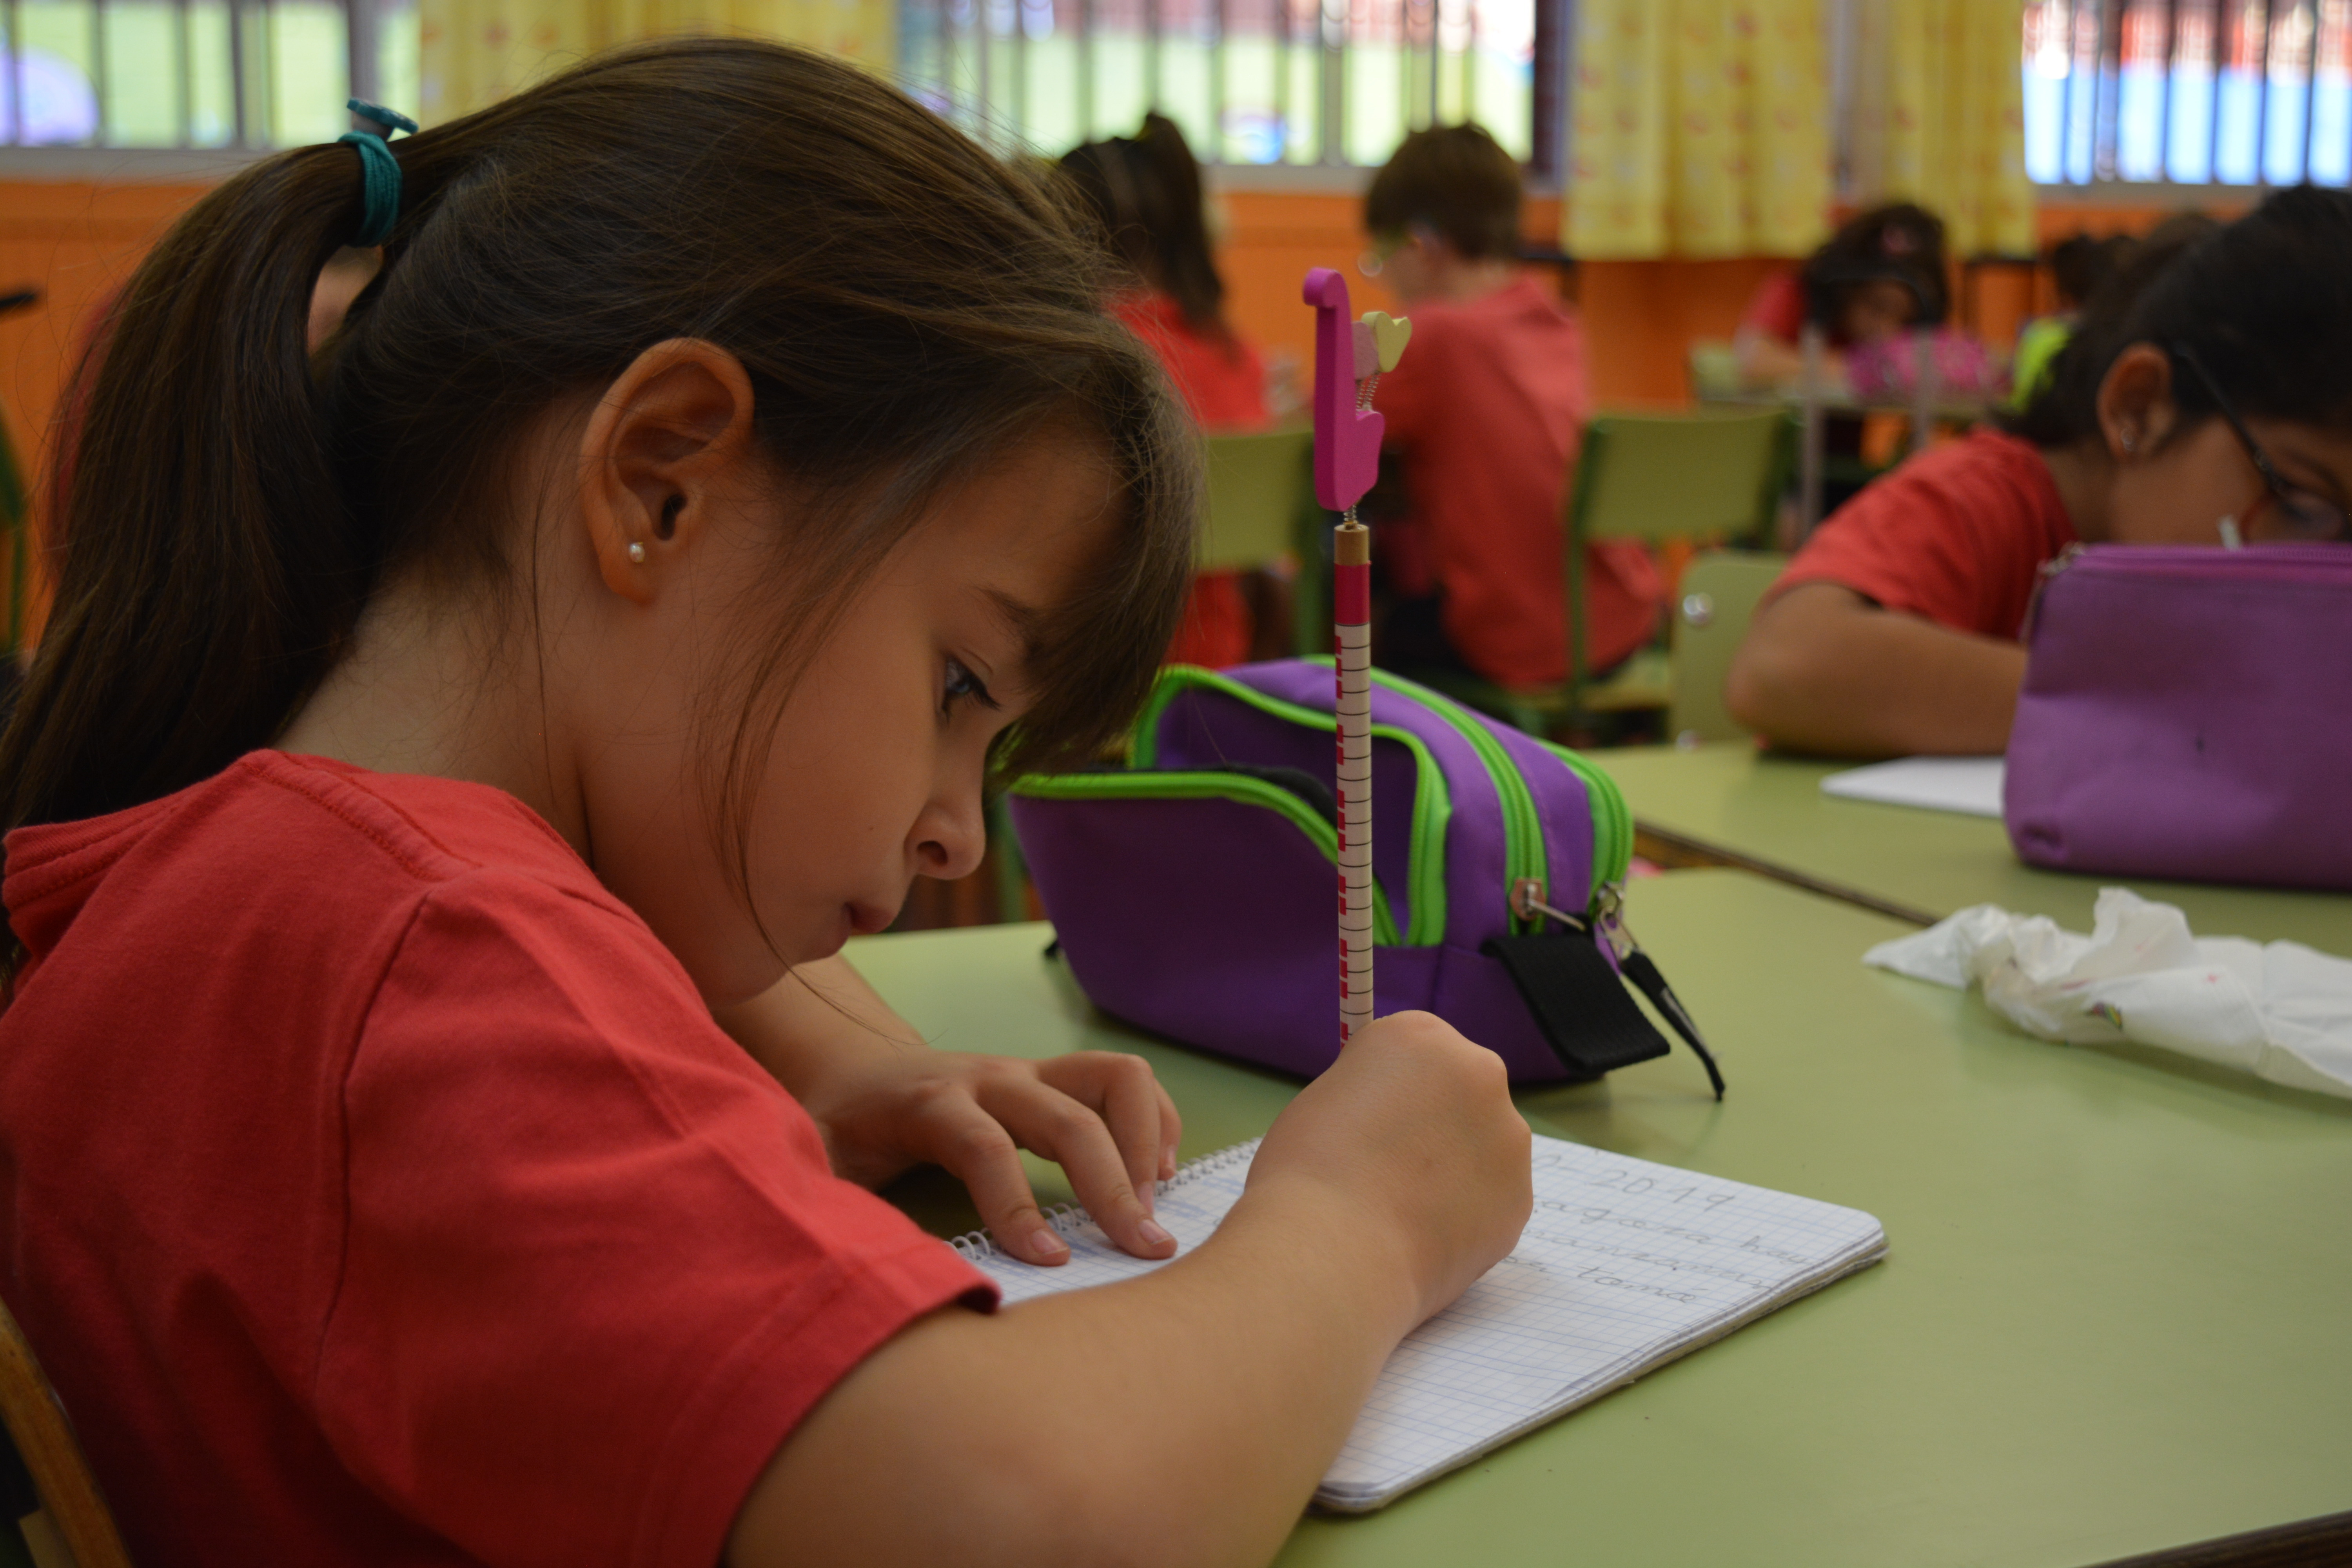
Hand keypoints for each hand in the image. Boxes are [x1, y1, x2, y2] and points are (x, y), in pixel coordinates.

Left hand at [713, 959, 1180, 1267]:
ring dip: (1146, 1141)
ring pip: (1116, 1078)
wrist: (857, 1065)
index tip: (1053, 1265)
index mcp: (931, 1104)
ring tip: (1151, 1207)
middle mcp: (993, 1079)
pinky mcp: (1057, 1079)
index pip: (986, 1149)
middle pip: (1071, 1117)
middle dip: (1114, 1183)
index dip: (1018, 1206)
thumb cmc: (839, 1123)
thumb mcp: (812, 1157)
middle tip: (1146, 1249)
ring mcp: (1032, 1073)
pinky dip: (1154, 1123)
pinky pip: (1125, 1082)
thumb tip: (832, 1260)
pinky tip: (1156, 1177)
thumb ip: (817, 1198)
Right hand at [1247, 1011, 1530, 1327]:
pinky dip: (1465, 1215)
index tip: (1371, 1118)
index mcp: (1420, 1037)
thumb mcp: (1328, 1100)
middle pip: (1461, 1089)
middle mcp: (1478, 1073)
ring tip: (1402, 1210)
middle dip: (1435, 1121)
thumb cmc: (1307, 1172)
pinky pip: (1491, 1199)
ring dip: (1455, 1168)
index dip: (1391, 1087)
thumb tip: (1394, 1118)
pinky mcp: (1520, 1197)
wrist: (1334, 1252)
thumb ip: (1373, 1095)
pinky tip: (1424, 1236)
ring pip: (1483, 1146)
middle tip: (1390, 1166)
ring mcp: (1508, 1137)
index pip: (1416, 1049)